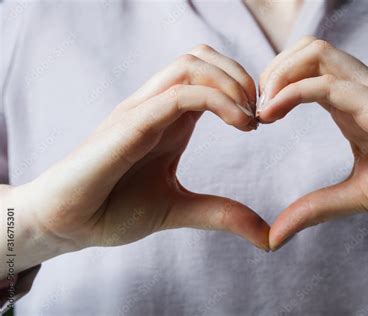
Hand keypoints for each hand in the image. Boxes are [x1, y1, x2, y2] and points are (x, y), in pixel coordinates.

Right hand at [5, 45, 268, 275]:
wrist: (67, 224)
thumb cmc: (113, 210)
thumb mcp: (179, 210)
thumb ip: (222, 214)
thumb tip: (268, 236)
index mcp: (169, 119)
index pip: (208, 75)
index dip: (242, 89)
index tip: (262, 123)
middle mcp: (156, 106)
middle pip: (202, 57)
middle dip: (241, 77)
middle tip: (262, 114)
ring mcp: (141, 110)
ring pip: (191, 64)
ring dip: (231, 82)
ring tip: (251, 119)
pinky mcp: (129, 124)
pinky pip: (178, 94)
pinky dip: (216, 100)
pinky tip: (240, 125)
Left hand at [256, 36, 367, 249]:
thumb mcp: (354, 196)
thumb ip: (315, 209)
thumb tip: (276, 235)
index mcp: (352, 104)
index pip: (308, 70)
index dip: (276, 85)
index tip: (258, 118)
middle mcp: (359, 89)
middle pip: (307, 49)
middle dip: (272, 71)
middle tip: (256, 108)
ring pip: (315, 52)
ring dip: (278, 74)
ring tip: (263, 108)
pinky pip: (327, 84)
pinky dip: (291, 92)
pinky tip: (271, 114)